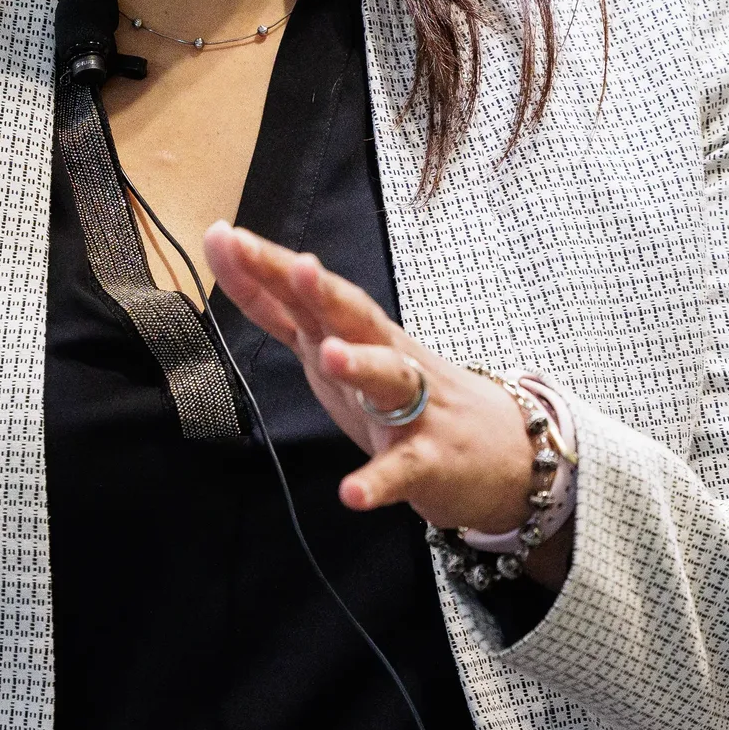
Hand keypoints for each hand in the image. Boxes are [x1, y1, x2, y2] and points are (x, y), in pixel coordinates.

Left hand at [204, 221, 569, 577]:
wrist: (502, 453)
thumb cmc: (405, 393)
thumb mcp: (339, 349)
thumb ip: (286, 312)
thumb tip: (230, 257)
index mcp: (358, 334)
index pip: (311, 293)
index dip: (270, 267)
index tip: (226, 237)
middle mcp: (387, 357)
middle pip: (356, 317)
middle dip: (326, 292)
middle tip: (298, 266)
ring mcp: (414, 407)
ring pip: (390, 378)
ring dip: (361, 365)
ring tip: (329, 356)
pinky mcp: (432, 459)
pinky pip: (405, 468)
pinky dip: (380, 479)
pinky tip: (353, 492)